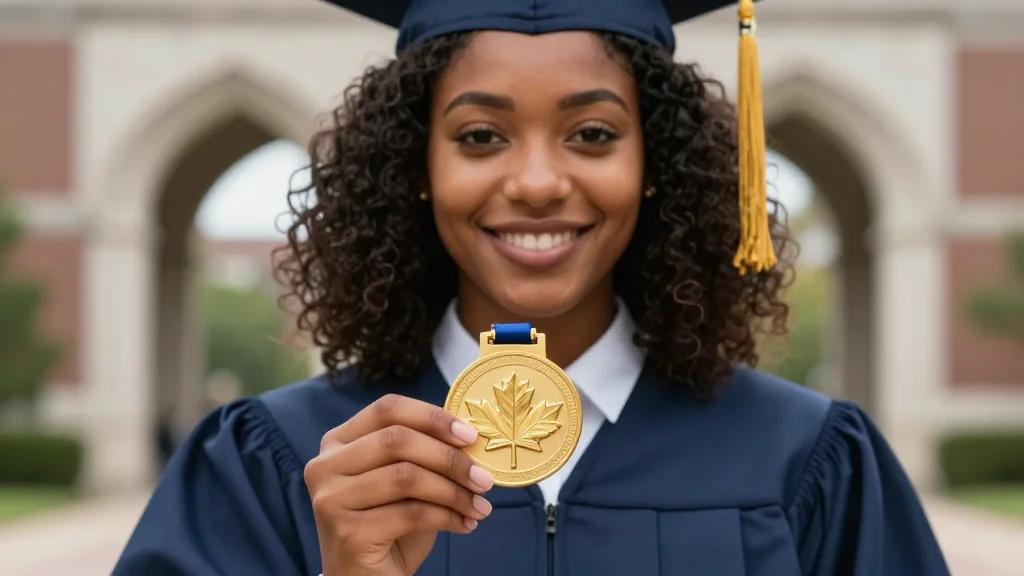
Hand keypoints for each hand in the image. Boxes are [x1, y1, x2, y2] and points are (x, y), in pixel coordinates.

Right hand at [305, 394, 494, 575]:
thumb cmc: (390, 529)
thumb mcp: (407, 485)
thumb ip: (426, 456)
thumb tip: (470, 438)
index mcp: (338, 443)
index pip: (387, 409)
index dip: (433, 417)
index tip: (471, 436)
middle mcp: (324, 466)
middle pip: (397, 440)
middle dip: (449, 458)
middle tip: (484, 478)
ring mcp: (330, 498)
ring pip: (406, 476)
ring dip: (453, 491)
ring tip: (480, 505)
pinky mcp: (347, 532)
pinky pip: (410, 513)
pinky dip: (447, 517)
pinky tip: (465, 525)